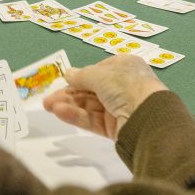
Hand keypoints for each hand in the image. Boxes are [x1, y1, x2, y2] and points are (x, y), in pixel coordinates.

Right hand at [42, 55, 167, 138]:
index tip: (64, 81)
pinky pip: (93, 119)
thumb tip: (68, 73)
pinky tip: (60, 113)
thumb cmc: (125, 85)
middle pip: (90, 90)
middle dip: (69, 94)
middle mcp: (122, 87)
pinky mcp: (115, 127)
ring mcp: (118, 108)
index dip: (80, 76)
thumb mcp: (101, 75)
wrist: (147, 117)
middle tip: (47, 99)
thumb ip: (82, 76)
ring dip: (69, 105)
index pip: (98, 71)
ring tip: (48, 106)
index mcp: (124, 67)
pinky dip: (77, 116)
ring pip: (89, 106)